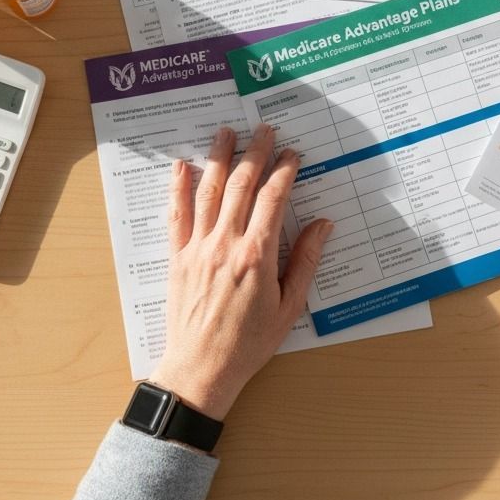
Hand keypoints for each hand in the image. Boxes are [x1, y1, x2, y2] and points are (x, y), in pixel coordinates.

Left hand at [151, 124, 333, 421]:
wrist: (201, 370)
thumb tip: (322, 225)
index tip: (293, 154)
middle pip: (242, 186)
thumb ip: (305, 261)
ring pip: (209, 192)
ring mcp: (198, 249)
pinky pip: (177, 215)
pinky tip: (181, 165)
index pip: (273, 199)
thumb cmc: (249, 344)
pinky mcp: (177, 257)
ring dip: (218, 158)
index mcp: (257, 256)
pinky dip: (179, 188)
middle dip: (255, 153)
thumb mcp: (289, 307)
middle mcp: (226, 245)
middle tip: (264, 129)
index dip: (285, 171)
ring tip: (226, 132)